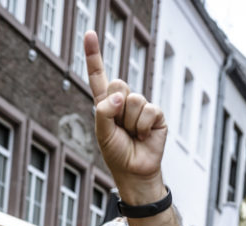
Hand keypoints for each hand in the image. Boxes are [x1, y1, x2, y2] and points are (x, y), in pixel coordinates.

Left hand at [85, 31, 167, 204]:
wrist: (135, 172)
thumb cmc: (116, 154)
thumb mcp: (102, 134)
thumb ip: (104, 112)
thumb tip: (120, 96)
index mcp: (105, 103)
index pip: (98, 75)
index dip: (94, 54)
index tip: (90, 33)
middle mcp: (123, 101)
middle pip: (118, 83)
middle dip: (117, 106)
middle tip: (120, 126)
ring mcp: (141, 107)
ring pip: (134, 100)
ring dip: (130, 122)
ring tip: (132, 135)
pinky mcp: (156, 115)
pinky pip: (149, 110)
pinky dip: (143, 126)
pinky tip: (144, 136)